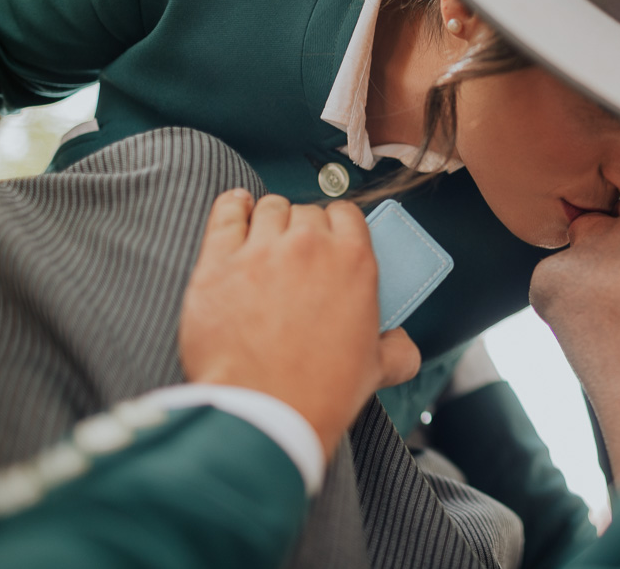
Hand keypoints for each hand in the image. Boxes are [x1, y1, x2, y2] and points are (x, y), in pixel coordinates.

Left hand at [179, 190, 420, 454]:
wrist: (265, 413)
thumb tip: (401, 344)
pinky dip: (232, 206)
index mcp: (354, 261)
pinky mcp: (218, 263)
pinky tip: (236, 209)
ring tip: (265, 241)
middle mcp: (310, 245)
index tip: (329, 240)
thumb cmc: (321, 391)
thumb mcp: (378, 369)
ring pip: (268, 208)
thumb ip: (398, 349)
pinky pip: (225, 212)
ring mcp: (262, 250)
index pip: (346, 213)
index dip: (336, 226)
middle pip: (305, 211)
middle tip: (296, 255)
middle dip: (302, 228)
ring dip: (270, 220)